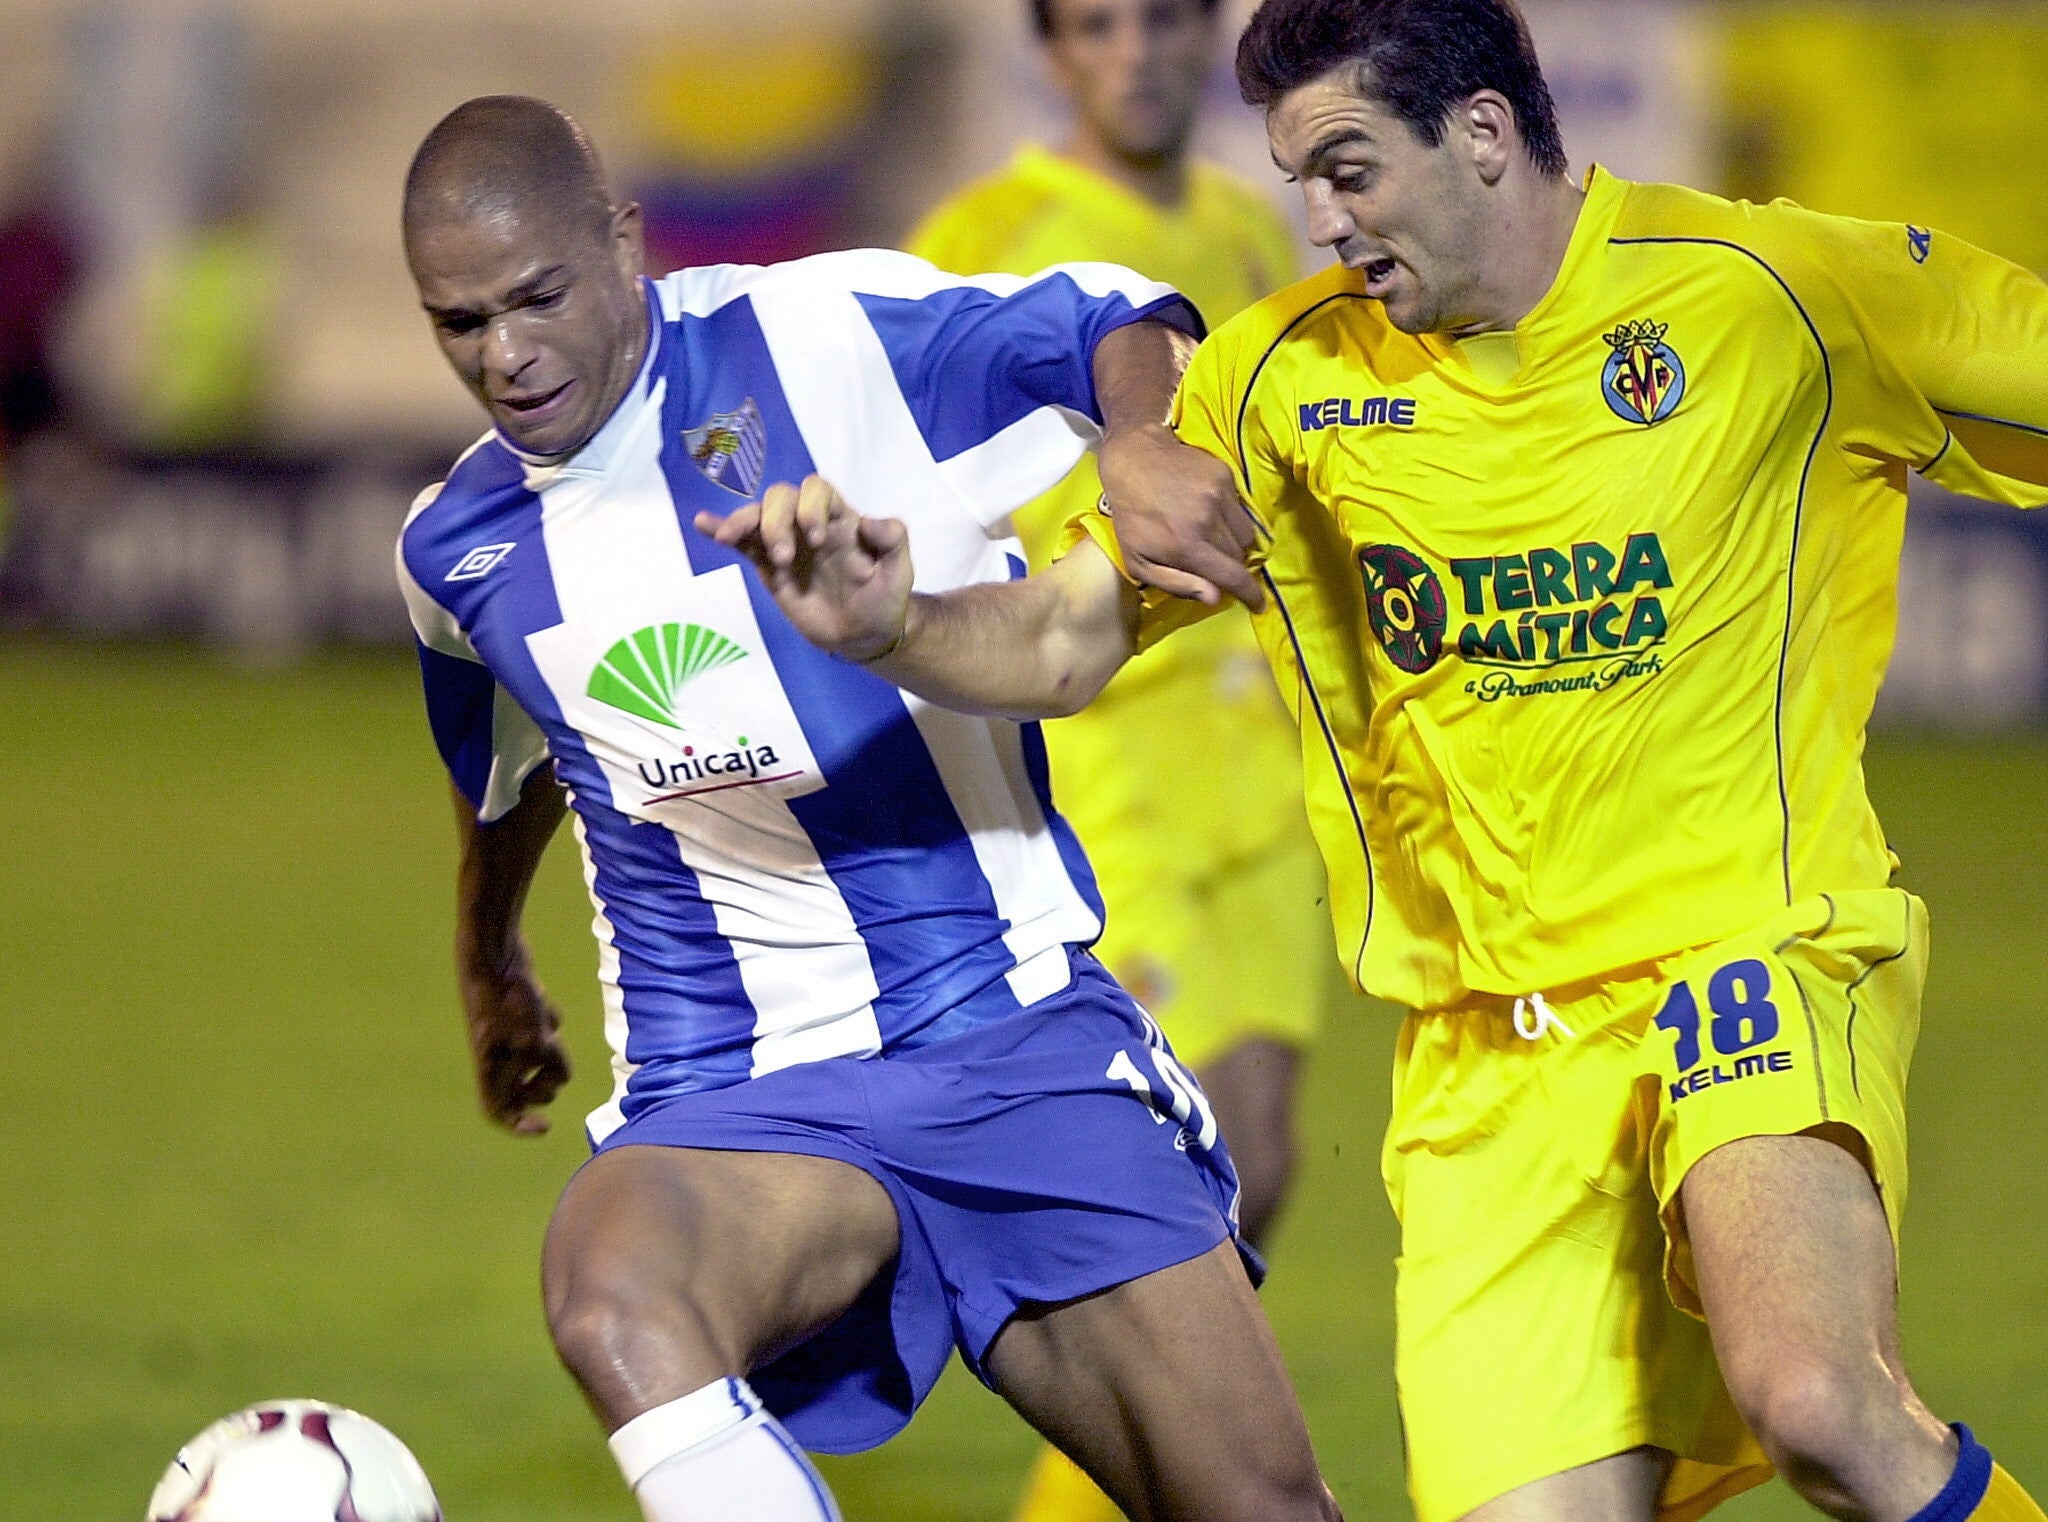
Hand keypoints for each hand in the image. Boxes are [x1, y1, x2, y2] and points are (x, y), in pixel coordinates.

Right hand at [459, 950, 570, 1135]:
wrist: (494, 949)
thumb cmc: (507, 996)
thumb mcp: (533, 1039)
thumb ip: (549, 1064)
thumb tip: (561, 1077)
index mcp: (487, 1066)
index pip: (497, 1110)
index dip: (518, 1125)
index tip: (545, 1127)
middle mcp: (494, 1053)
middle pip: (525, 1087)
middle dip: (546, 1081)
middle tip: (552, 1062)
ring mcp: (505, 1031)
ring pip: (539, 1055)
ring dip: (551, 1046)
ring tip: (544, 1023)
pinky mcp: (517, 1010)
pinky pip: (543, 1026)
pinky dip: (549, 1018)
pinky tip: (541, 998)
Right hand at [698, 475, 914, 661]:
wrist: (864, 634)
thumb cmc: (884, 598)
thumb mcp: (900, 571)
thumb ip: (893, 540)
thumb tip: (868, 521)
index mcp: (841, 519)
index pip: (817, 489)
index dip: (811, 505)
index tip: (815, 539)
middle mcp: (808, 523)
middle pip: (781, 496)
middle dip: (776, 520)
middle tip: (785, 557)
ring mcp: (785, 542)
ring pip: (757, 515)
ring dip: (743, 522)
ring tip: (730, 540)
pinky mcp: (767, 565)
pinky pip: (741, 541)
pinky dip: (720, 528)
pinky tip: (703, 523)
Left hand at [1097, 423, 1263, 609]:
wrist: (1133, 458)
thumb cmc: (1131, 516)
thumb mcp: (1138, 562)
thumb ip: (1176, 584)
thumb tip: (1214, 598)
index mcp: (1186, 546)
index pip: (1233, 576)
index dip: (1250, 594)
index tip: (1259, 604)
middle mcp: (1207, 521)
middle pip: (1240, 556)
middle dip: (1231, 566)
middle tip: (1214, 562)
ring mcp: (1219, 495)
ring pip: (1246, 534)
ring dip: (1234, 543)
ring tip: (1213, 537)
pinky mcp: (1225, 477)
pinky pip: (1241, 508)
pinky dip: (1231, 517)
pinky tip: (1208, 511)